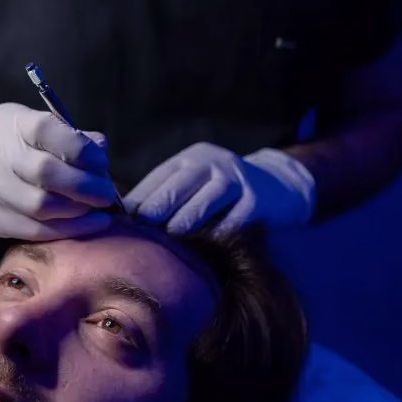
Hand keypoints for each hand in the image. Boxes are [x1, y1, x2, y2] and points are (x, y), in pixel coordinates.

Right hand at [0, 103, 116, 239]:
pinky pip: (36, 231)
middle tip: (106, 192)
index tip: (100, 161)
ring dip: (79, 211)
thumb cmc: (10, 142)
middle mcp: (1, 158)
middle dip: (85, 185)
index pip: (47, 131)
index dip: (80, 148)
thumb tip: (100, 149)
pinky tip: (89, 224)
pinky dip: (68, 230)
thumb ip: (68, 134)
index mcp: (15, 126)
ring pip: (43, 207)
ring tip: (100, 209)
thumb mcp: (33, 122)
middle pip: (46, 173)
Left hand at [123, 143, 315, 235]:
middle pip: (183, 181)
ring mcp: (238, 179)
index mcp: (193, 159)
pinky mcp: (258, 199)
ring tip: (171, 232)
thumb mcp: (197, 181)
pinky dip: (222, 229)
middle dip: (161, 201)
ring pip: (210, 195)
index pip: (162, 174)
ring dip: (189, 215)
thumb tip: (128, 218)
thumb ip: (169, 194)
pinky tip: (208, 242)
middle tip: (142, 222)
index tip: (123, 214)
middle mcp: (214, 163)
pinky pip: (237, 215)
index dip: (142, 194)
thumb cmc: (224, 191)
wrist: (278, 185)